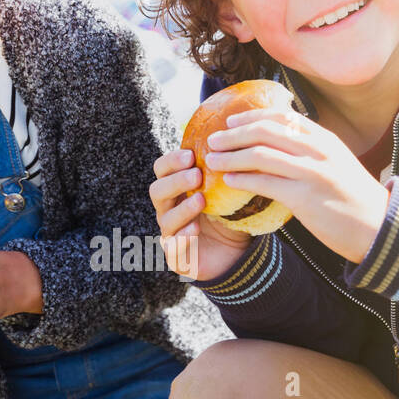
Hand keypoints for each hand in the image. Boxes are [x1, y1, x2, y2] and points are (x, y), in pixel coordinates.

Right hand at [150, 148, 254, 281]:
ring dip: (182, 208)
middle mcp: (168, 210)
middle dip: (176, 182)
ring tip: (201, 200)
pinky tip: (195, 228)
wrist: (237, 254)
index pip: (162, 169)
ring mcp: (170, 234)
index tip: (191, 155)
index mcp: (176, 190)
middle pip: (157, 191)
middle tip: (196, 175)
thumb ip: (228, 169)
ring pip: (165, 219)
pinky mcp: (177, 257)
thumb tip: (241, 141)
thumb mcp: (231, 190)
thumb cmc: (232, 216)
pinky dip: (183, 236)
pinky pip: (173, 247)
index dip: (171, 161)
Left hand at [205, 108, 389, 263]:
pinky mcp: (304, 197)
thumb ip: (313, 152)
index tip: (231, 121)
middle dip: (234, 134)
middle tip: (212, 140)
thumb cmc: (355, 200)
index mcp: (324, 139)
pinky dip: (242, 179)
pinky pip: (264, 183)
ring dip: (230, 156)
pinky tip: (227, 181)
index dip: (252, 116)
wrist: (379, 227)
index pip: (282, 117)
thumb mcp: (337, 164)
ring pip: (260, 155)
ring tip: (211, 160)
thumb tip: (283, 145)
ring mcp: (311, 172)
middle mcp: (317, 150)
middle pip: (265, 131)